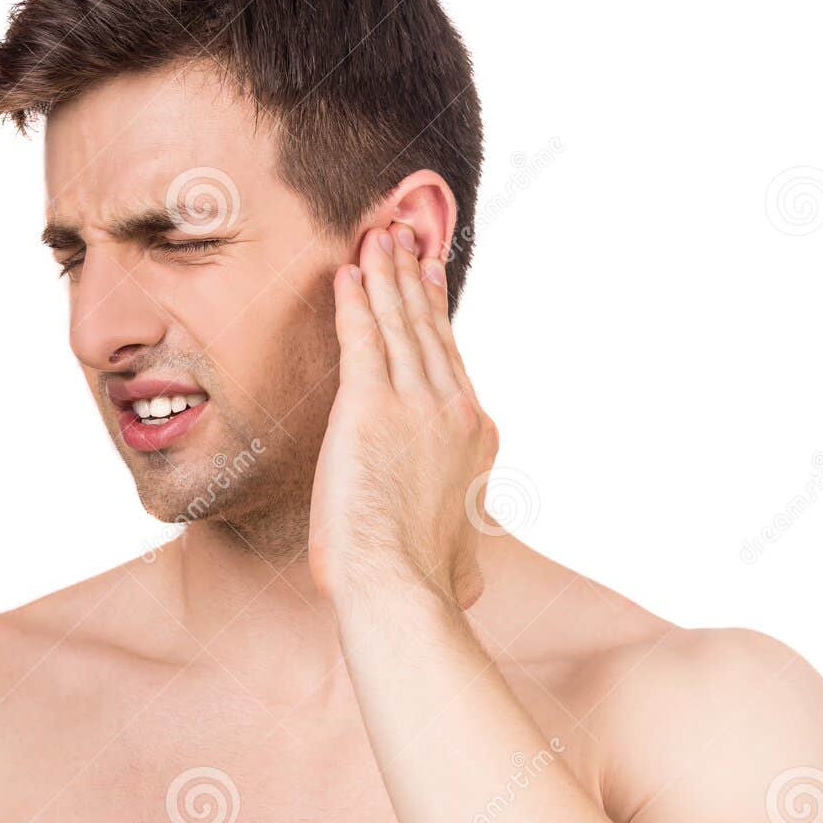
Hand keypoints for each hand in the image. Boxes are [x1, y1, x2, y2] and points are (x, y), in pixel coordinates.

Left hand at [309, 223, 498, 612]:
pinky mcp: (371, 408)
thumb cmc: (421, 586)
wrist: (401, 587)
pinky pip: (362, 340)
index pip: (449, 362)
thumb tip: (472, 583)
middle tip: (403, 235)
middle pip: (429, 330)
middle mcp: (454, 411)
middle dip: (413, 277)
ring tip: (377, 236)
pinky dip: (355, 303)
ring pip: (399, 324)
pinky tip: (347, 274)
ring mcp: (416, 406)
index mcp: (475, 437)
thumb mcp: (461, 562)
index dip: (436, 314)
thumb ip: (464, 553)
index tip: (429, 279)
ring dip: (387, 274)